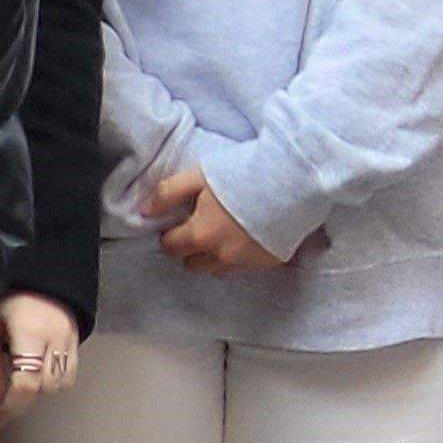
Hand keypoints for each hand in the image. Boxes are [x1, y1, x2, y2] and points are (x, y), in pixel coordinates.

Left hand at [0, 291, 77, 424]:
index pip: (26, 382)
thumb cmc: (11, 300)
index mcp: (30, 333)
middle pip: (44, 387)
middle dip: (22, 398)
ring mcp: (71, 341)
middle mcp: (56, 339)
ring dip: (39, 390)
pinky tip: (38, 373)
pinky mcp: (79, 342)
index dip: (11, 406)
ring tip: (21, 381)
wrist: (43, 277)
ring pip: (61, 385)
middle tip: (2, 397)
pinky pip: (71, 374)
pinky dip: (53, 382)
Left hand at [150, 169, 280, 274]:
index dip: (171, 233)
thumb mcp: (200, 174)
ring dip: (215, 256)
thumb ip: (168, 193)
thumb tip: (144, 212)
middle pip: (191, 264)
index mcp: (200, 234)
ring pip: (216, 270)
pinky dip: (240, 257)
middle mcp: (221, 255)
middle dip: (192, 248)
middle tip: (203, 227)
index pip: (170, 246)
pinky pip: (244, 268)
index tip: (180, 222)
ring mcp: (247, 262)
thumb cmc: (246, 172)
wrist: (298, 178)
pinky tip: (248, 237)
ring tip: (227, 233)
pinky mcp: (270, 262)